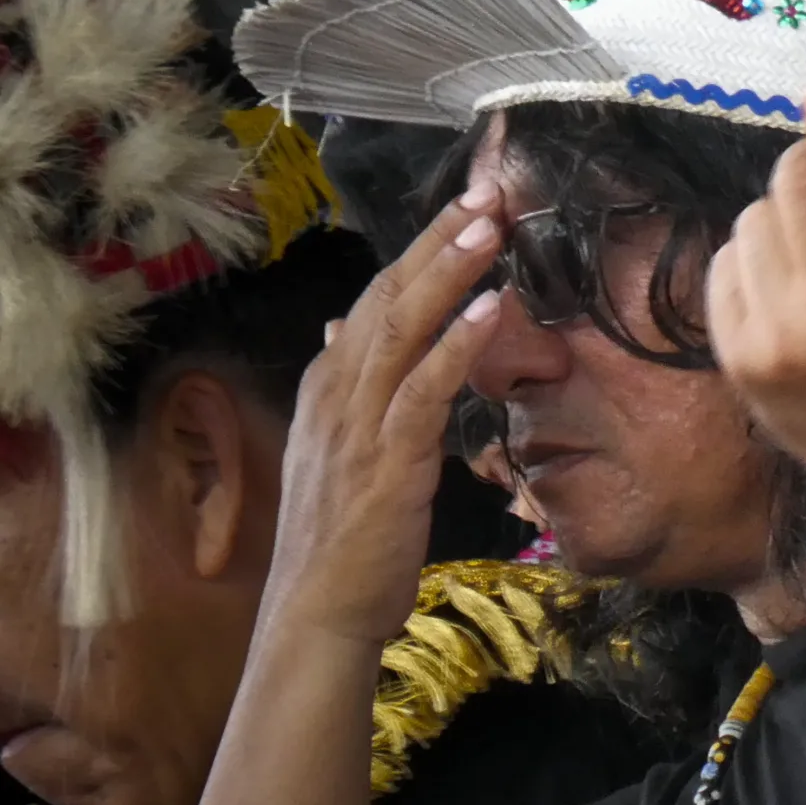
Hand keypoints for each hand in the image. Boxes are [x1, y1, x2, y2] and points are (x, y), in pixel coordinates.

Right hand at [265, 188, 505, 648]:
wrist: (316, 614)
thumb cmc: (341, 538)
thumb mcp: (336, 450)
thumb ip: (346, 388)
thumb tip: (342, 329)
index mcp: (329, 388)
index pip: (377, 299)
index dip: (421, 249)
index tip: (466, 205)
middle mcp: (337, 395)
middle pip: (388, 297)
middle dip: (437, 240)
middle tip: (487, 189)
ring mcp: (358, 427)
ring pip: (401, 330)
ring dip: (447, 273)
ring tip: (489, 224)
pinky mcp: (388, 464)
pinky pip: (422, 393)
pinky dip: (454, 347)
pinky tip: (487, 312)